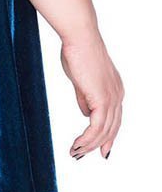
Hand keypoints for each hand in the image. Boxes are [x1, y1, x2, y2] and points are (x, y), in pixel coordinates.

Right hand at [60, 31, 124, 159]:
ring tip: (74, 151)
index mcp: (115, 89)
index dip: (108, 136)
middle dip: (96, 145)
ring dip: (88, 145)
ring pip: (103, 131)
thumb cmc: (78, 51)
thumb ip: (85, 97)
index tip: (101, 150)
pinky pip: (96, 127)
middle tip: (80, 154)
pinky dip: (87, 139)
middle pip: (111, 129)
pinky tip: (77, 144)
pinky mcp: (102, 99)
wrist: (79, 37)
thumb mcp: (81, 79)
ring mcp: (111, 98)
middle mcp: (117, 95)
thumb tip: (85, 113)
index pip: (114, 119)